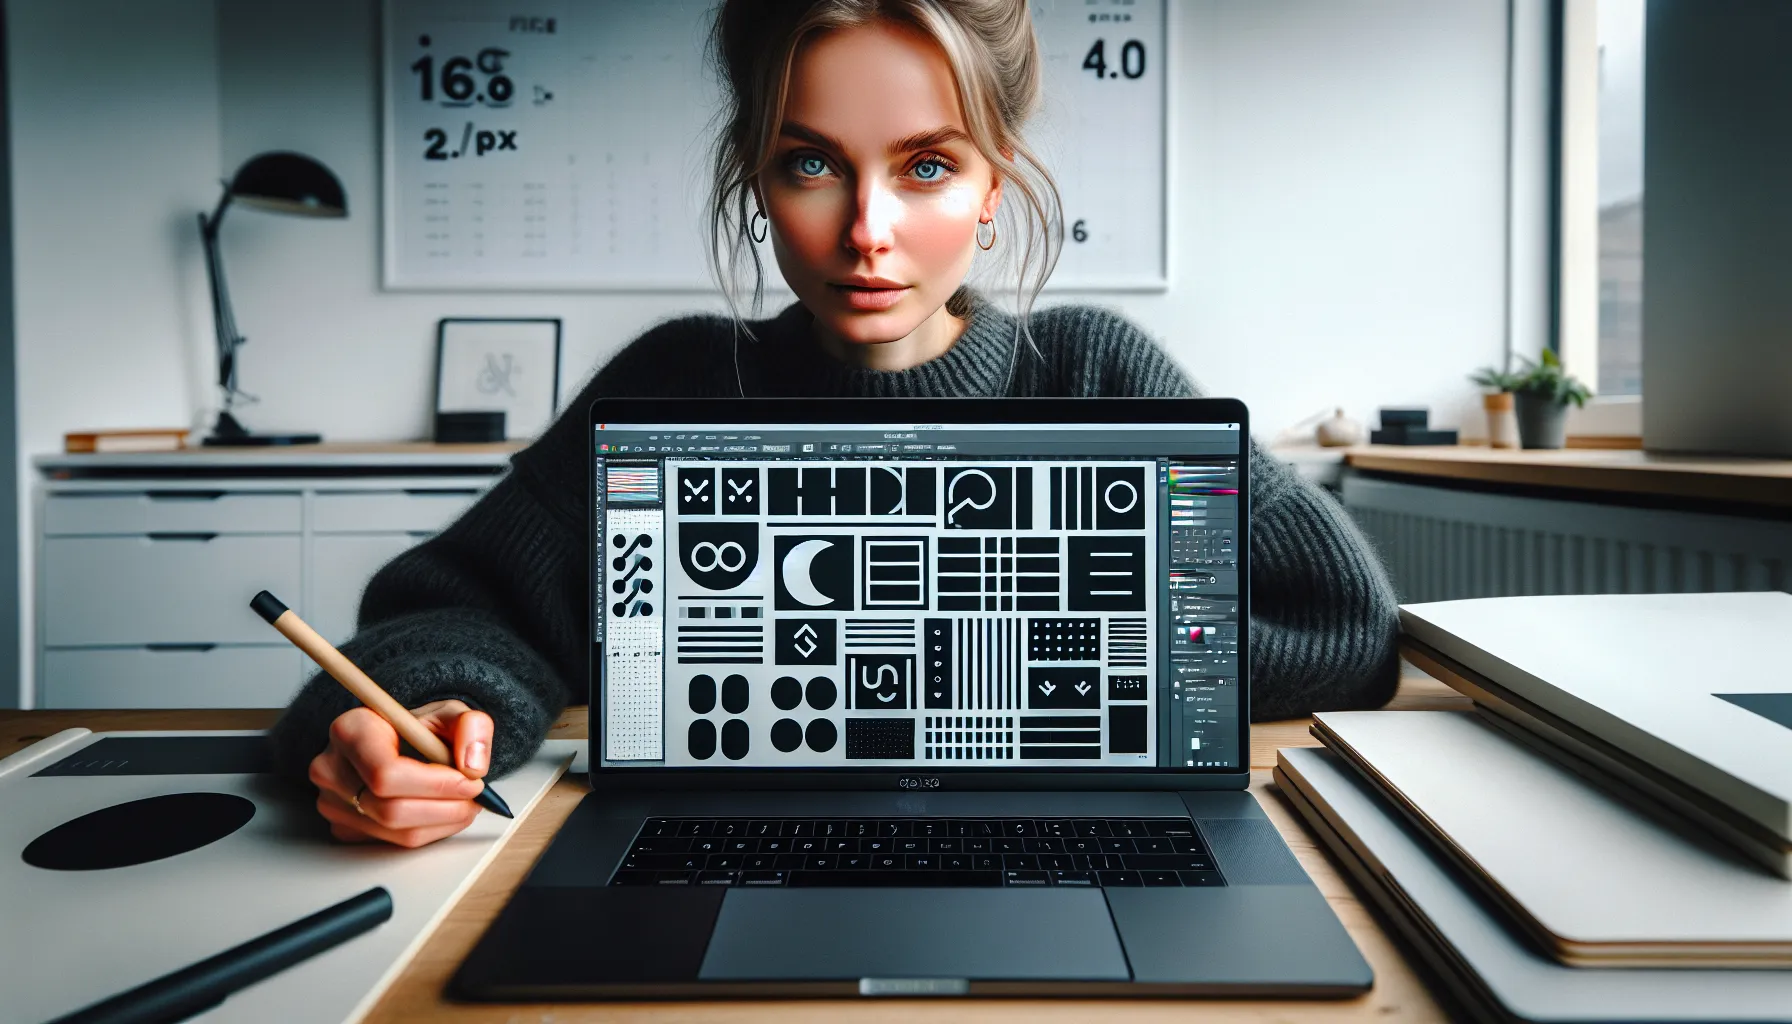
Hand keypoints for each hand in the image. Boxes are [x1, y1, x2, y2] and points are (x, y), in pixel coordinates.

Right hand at [307, 699, 493, 847]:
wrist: (399, 740)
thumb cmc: (420, 727)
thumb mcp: (452, 713)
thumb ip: (471, 727)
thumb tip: (472, 767)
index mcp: (350, 730)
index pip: (386, 773)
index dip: (435, 784)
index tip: (469, 782)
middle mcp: (331, 767)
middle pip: (391, 810)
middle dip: (446, 808)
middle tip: (476, 797)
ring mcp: (333, 802)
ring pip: (397, 832)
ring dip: (443, 822)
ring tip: (465, 802)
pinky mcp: (344, 826)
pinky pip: (393, 843)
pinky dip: (429, 831)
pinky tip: (441, 810)